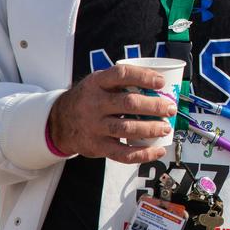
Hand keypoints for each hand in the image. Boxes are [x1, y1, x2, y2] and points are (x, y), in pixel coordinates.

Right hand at [47, 64, 176, 163]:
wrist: (59, 122)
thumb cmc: (89, 99)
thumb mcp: (98, 82)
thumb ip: (122, 82)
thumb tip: (160, 83)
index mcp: (97, 83)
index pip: (122, 75)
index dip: (144, 77)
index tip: (161, 82)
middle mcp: (95, 103)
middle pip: (129, 103)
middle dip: (154, 106)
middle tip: (170, 108)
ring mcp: (95, 126)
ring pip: (127, 128)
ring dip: (151, 129)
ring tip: (165, 127)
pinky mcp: (97, 146)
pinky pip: (123, 153)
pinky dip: (143, 154)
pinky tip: (157, 150)